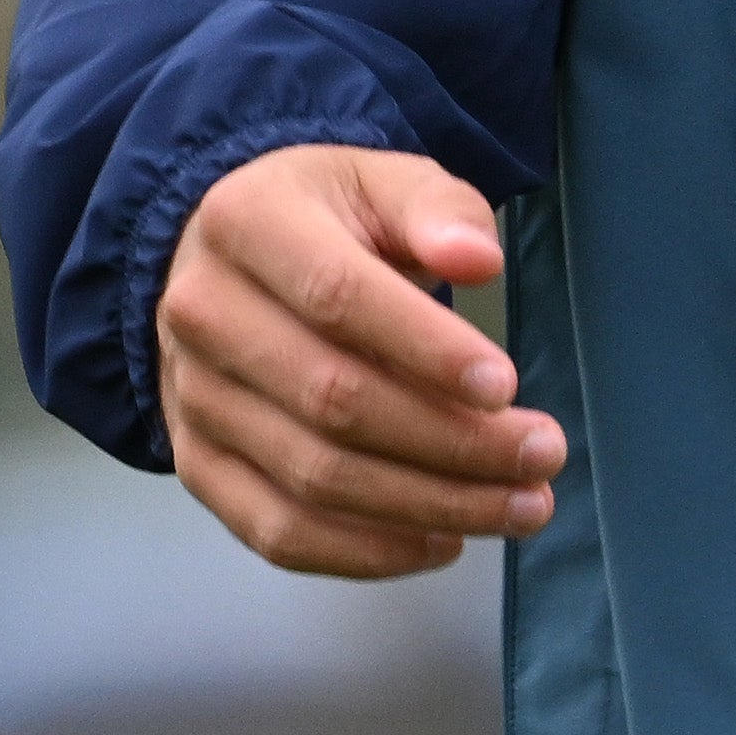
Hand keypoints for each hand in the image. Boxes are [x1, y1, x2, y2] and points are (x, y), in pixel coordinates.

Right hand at [155, 144, 557, 576]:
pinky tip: (443, 541)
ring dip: (429, 505)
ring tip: (523, 505)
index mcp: (247, 225)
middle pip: (332, 400)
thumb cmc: (327, 217)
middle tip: (544, 456)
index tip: (506, 387)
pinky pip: (276, 530)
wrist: (222, 256)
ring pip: (312, 477)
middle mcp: (202, 315)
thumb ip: (438, 210)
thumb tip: (478, 259)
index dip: (426, 350)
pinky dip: (365, 553)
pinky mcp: (198, 464)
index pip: (338, 297)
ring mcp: (191, 399)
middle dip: (452, 441)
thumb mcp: (384, 181)